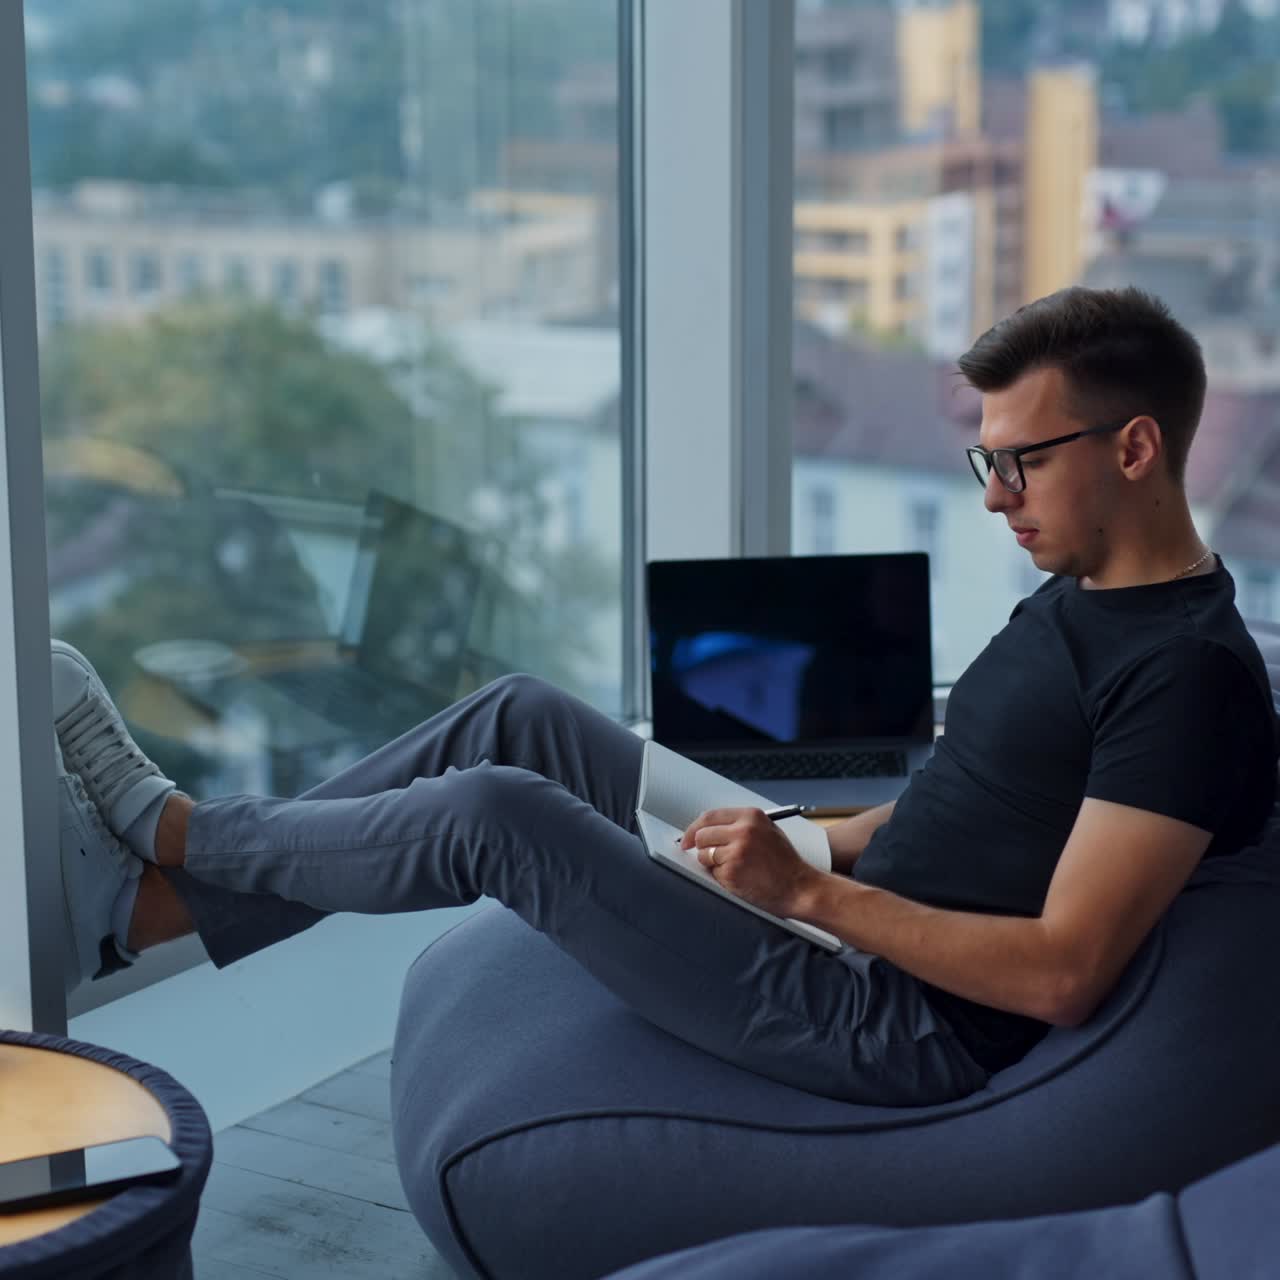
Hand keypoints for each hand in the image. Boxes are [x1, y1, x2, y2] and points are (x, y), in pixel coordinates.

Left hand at [680, 807, 824, 917]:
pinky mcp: (732, 871)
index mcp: (751, 816)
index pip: (709, 816)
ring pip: (704, 855)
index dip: (694, 829)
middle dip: (701, 848)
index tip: (687, 839)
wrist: (801, 888)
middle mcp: (743, 830)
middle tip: (708, 858)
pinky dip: (721, 878)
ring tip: (736, 869)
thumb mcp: (767, 832)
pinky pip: (712, 873)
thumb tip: (708, 830)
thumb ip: (740, 826)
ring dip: (712, 865)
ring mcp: (736, 851)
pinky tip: (741, 879)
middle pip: (701, 835)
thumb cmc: (785, 864)